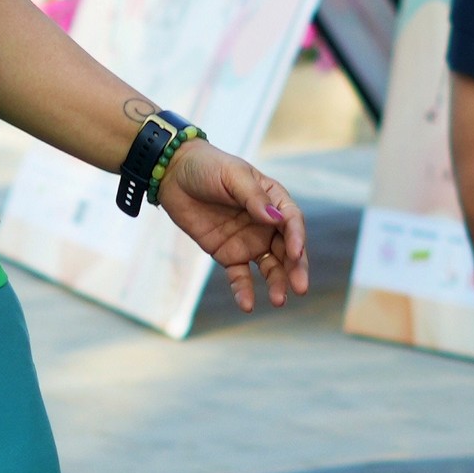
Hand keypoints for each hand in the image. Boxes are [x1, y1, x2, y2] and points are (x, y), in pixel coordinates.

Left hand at [157, 139, 308, 309]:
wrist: (173, 175)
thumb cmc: (207, 167)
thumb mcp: (232, 175)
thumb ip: (253, 197)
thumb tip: (274, 219)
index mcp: (274, 200)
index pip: (292, 221)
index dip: (296, 238)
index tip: (296, 253)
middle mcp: (266, 224)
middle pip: (287, 249)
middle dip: (295, 269)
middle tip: (300, 287)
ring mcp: (249, 241)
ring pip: (270, 267)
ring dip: (276, 283)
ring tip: (278, 300)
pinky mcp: (228, 255)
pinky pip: (239, 276)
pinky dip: (244, 290)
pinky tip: (247, 305)